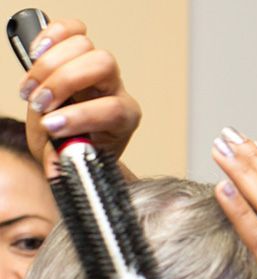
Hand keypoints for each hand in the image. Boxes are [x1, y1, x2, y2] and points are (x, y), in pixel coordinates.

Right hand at [18, 19, 140, 172]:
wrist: (77, 138)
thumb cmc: (77, 147)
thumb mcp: (69, 159)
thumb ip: (62, 160)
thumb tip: (55, 168)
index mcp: (124, 119)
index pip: (111, 109)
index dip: (80, 116)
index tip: (52, 126)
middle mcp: (116, 89)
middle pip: (102, 65)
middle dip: (63, 82)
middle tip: (38, 103)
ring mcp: (100, 70)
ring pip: (85, 46)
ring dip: (49, 65)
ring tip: (30, 89)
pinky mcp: (81, 53)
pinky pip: (73, 30)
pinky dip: (52, 35)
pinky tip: (37, 53)